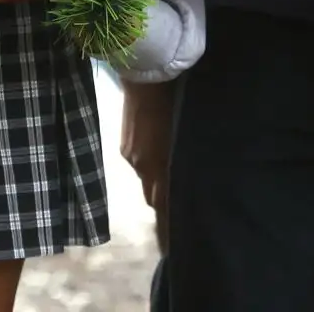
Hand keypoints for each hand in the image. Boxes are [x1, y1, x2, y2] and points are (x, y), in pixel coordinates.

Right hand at [121, 80, 177, 213]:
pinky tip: (157, 153)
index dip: (168, 221)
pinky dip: (147, 165)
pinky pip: (138, 163)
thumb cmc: (176, 103)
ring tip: (169, 174)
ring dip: (155, 180)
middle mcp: (141, 167)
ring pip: (145, 178)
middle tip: (178, 203)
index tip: (175, 235)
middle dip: (162, 203)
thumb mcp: (185, 134)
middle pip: (151, 197)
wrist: (146, 78)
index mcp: (158, 166)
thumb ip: (184, 158)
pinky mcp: (124, 145)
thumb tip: (190, 175)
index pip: (162, 204)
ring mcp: (130, 156)